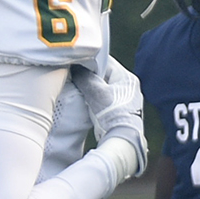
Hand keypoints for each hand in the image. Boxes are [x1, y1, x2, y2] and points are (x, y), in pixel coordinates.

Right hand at [74, 56, 147, 178]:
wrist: (122, 138)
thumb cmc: (112, 113)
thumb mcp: (96, 92)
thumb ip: (85, 77)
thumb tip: (75, 67)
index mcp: (127, 78)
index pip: (106, 61)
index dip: (89, 60)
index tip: (74, 60)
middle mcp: (128, 86)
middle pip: (103, 74)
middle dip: (87, 74)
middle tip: (72, 73)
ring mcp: (124, 98)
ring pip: (101, 86)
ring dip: (89, 86)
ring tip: (74, 84)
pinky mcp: (118, 109)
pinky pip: (102, 97)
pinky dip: (92, 97)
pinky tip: (82, 98)